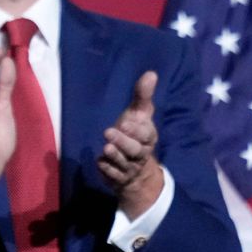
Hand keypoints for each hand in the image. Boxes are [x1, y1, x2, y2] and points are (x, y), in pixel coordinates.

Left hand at [98, 70, 163, 218]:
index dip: (137, 130)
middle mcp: (140, 154)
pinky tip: (100, 162)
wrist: (136, 171)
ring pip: (124, 163)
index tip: (126, 121)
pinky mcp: (117, 178)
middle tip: (108, 132)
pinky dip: (107, 170)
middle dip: (123, 141)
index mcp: (147, 138)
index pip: (146, 135)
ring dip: (115, 156)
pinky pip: (113, 175)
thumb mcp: (138, 114)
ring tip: (106, 148)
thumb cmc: (134, 134)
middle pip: (135, 150)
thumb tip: (151, 73)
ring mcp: (129, 167)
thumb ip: (142, 96)